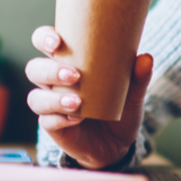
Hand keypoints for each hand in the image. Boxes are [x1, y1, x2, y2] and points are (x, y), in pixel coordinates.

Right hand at [25, 26, 152, 168]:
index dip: (44, 38)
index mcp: (68, 61)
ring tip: (77, 101)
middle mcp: (53, 81)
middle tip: (75, 75)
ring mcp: (51, 105)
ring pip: (36, 97)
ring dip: (54, 98)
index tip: (57, 42)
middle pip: (34, 69)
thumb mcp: (133, 92)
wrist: (117, 143)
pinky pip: (47, 121)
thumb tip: (145, 58)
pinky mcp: (54, 127)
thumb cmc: (119, 106)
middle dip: (50, 70)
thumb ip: (138, 76)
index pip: (44, 42)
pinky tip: (78, 117)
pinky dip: (61, 118)